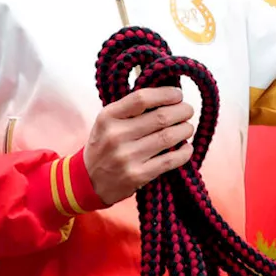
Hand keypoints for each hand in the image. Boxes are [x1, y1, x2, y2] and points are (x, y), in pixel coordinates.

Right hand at [83, 86, 194, 205]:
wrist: (87, 181)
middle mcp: (116, 136)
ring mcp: (126, 157)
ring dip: (185, 130)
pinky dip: (184, 152)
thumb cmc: (104, 145)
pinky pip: (169, 161)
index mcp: (108, 117)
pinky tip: (186, 147)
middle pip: (161, 117)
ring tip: (188, 128)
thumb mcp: (108, 121)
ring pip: (168, 137)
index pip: (142, 98)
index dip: (166, 94)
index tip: (178, 95)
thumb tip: (167, 94)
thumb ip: (131, 108)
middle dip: (182, 111)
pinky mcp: (137, 176)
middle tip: (188, 111)